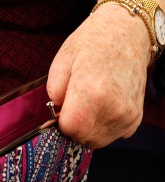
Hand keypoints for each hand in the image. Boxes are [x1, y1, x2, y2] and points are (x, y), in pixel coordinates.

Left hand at [47, 4, 149, 148]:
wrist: (127, 34)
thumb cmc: (91, 44)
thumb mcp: (62, 61)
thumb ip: (53, 92)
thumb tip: (55, 114)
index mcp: (91, 93)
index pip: (70, 129)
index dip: (61, 122)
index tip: (62, 110)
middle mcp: (113, 108)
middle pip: (83, 138)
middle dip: (74, 127)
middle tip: (75, 106)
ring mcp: (127, 115)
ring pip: (98, 140)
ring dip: (88, 129)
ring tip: (89, 105)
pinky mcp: (136, 118)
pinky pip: (113, 135)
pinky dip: (104, 127)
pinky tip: (103, 107)